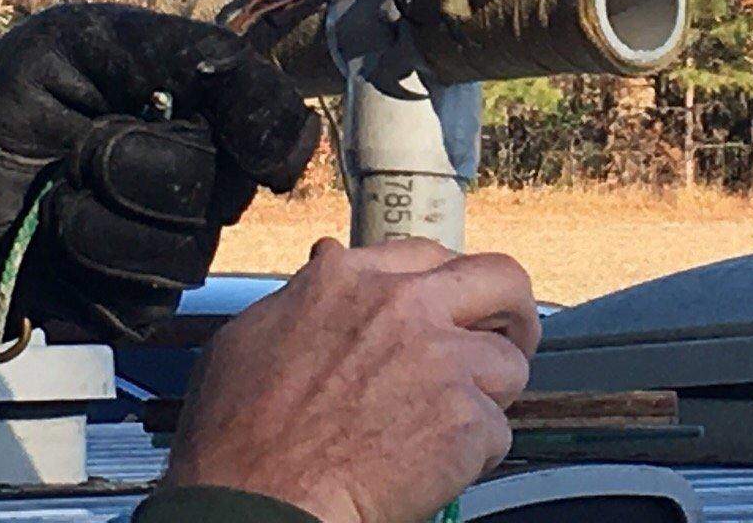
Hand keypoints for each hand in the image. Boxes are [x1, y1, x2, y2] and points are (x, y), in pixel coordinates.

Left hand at [0, 2, 322, 336]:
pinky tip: (51, 249)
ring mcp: (174, 252)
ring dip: (98, 223)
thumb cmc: (21, 91)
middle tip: (77, 147)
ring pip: (182, 256)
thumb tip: (290, 153)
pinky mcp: (132, 308)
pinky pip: (141, 306)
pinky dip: (83, 276)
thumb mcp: (104, 39)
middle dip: (132, 164)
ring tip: (56, 197)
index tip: (187, 114)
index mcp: (214, 116)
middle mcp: (209, 187)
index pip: (279, 135)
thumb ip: (209, 63)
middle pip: (219, 194)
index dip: (249, 135)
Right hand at [160, 238, 540, 522]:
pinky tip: (433, 469)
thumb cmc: (239, 437)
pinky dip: (472, 457)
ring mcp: (442, 360)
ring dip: (487, 398)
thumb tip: (327, 259)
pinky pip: (497, 432)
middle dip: (513, 311)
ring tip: (450, 428)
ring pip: (509, 364)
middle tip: (507, 340)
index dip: (447, 285)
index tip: (451, 309)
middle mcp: (405, 306)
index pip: (430, 255)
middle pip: (501, 278)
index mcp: (351, 279)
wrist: (256, 504)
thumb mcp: (253, 334)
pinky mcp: (466, 420)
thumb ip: (306, 292)